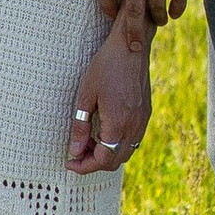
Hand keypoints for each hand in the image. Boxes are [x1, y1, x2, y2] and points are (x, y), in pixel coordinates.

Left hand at [67, 19, 152, 173]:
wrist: (130, 47)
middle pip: (115, 162)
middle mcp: (134, 127)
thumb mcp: (85, 96)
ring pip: (125, 152)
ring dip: (107, 153)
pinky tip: (104, 130)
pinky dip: (117, 143)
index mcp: (118, 125)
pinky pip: (133, 140)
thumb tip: (74, 151)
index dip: (84, 166)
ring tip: (88, 140)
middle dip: (94, 162)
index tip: (69, 162)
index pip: (102, 161)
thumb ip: (80, 127)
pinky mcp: (145, 114)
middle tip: (76, 151)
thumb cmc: (105, 67)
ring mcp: (142, 121)